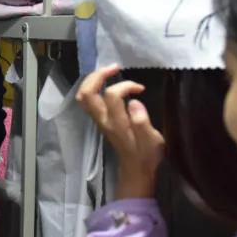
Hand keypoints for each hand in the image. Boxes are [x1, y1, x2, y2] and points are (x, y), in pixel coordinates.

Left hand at [76, 64, 164, 198]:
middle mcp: (103, 119)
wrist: (136, 169)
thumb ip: (143, 122)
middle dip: (98, 75)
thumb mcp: (152, 140)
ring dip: (93, 80)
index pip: (111, 95)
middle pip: (87, 93)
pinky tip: (108, 82)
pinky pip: (88, 99)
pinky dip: (94, 86)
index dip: (125, 85)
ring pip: (84, 96)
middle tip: (115, 67)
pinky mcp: (100, 119)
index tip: (140, 88)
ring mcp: (99, 119)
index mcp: (116, 123)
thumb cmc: (147, 154)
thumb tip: (134, 102)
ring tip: (109, 71)